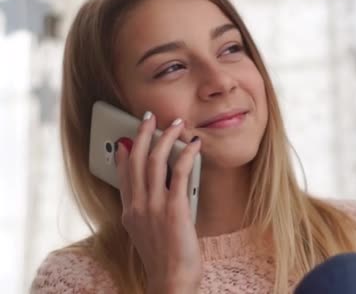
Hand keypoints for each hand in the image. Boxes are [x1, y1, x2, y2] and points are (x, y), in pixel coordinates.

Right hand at [115, 111, 201, 292]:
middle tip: (148, 117)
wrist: (172, 281)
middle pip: (135, 160)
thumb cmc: (165, 259)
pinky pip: (179, 173)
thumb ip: (146, 209)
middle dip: (142, 134)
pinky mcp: (174, 209)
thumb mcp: (147, 233)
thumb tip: (153, 188)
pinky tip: (194, 144)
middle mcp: (137, 206)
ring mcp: (154, 207)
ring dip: (165, 137)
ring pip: (155, 161)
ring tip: (176, 123)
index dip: (124, 153)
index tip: (126, 138)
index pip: (123, 175)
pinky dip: (186, 154)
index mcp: (129, 213)